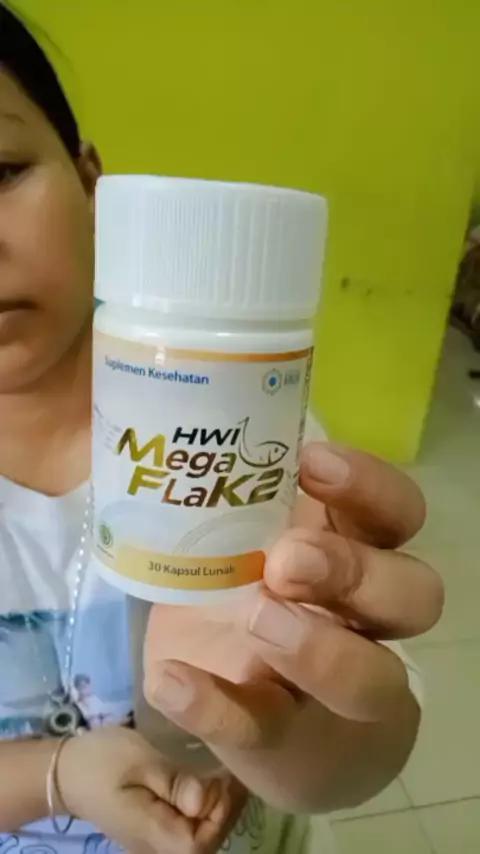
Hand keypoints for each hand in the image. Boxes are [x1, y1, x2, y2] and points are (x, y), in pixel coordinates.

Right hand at [57, 727, 245, 853]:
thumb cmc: (103, 760)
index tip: (226, 777)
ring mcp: (155, 844)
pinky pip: (190, 830)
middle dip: (225, 811)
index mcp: (151, 833)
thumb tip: (203, 800)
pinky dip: (207, 812)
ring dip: (218, 811)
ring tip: (227, 775)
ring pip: (200, 839)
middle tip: (233, 770)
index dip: (219, 814)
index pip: (198, 843)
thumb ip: (173, 782)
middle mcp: (155, 849)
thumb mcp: (139, 760)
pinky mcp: (157, 832)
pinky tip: (213, 786)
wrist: (68, 772)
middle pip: (204, 844)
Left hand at [143, 444, 442, 798]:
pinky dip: (218, 708)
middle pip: (415, 594)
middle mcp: (365, 621)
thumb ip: (235, 491)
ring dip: (320, 649)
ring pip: (376, 679)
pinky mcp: (286, 746)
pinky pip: (266, 732)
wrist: (223, 700)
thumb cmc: (234, 591)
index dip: (370, 487)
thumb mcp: (237, 534)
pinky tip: (172, 681)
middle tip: (287, 559)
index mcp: (357, 552)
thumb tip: (201, 420)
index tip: (310, 463)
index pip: (399, 514)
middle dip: (356, 571)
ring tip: (256, 620)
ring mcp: (334, 692)